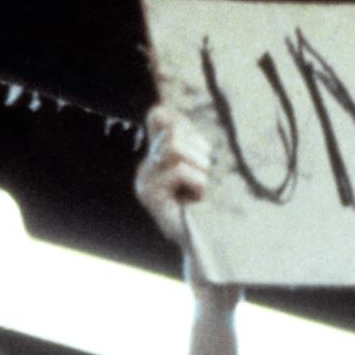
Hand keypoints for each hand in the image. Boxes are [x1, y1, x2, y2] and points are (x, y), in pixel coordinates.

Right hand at [134, 105, 212, 256]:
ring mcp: (144, 183)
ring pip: (173, 147)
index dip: (183, 123)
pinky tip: (197, 200)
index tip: (200, 149)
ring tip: (200, 186)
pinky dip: (198, 182)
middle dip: (198, 148)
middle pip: (172, 131)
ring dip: (199, 165)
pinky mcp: (151, 196)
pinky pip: (179, 169)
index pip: (159, 115)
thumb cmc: (209, 205)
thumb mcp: (201, 167)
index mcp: (154, 158)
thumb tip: (165, 111)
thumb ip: (188, 142)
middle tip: (204, 173)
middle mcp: (145, 169)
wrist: (204, 243)